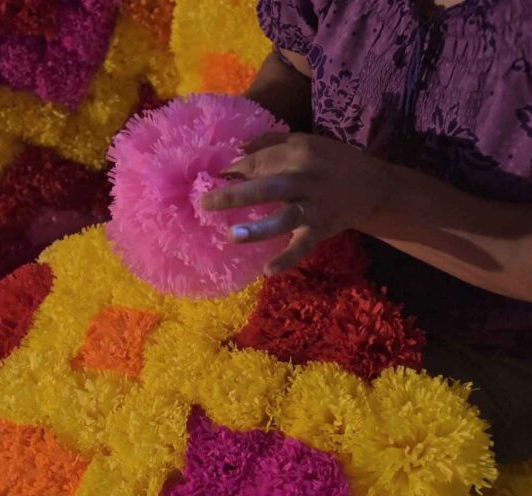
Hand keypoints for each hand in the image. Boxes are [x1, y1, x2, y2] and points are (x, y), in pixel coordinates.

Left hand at [201, 132, 394, 273]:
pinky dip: (287, 259)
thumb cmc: (331, 162)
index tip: (212, 179)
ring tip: (233, 236)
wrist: (373, 186)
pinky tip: (268, 271)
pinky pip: (302, 246)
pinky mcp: (321, 229)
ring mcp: (314, 207)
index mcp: (298, 154)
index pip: (259, 162)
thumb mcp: (305, 141)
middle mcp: (305, 179)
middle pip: (268, 187)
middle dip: (236, 195)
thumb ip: (271, 143)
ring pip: (285, 218)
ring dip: (259, 229)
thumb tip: (237, 148)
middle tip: (205, 203)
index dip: (234, 170)